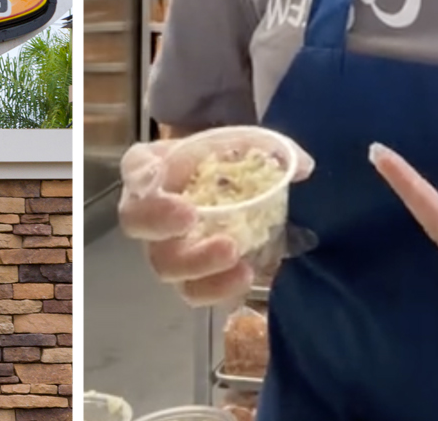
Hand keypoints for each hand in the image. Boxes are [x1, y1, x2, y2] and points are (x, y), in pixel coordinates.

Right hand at [119, 136, 314, 305]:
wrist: (226, 191)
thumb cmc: (222, 162)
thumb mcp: (242, 144)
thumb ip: (269, 148)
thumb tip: (303, 167)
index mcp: (153, 168)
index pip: (134, 167)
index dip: (139, 172)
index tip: (157, 174)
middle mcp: (149, 210)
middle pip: (137, 223)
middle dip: (160, 222)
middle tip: (191, 216)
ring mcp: (166, 247)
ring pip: (165, 266)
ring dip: (196, 263)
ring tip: (234, 253)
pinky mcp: (189, 277)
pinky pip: (195, 292)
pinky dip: (218, 288)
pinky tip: (245, 275)